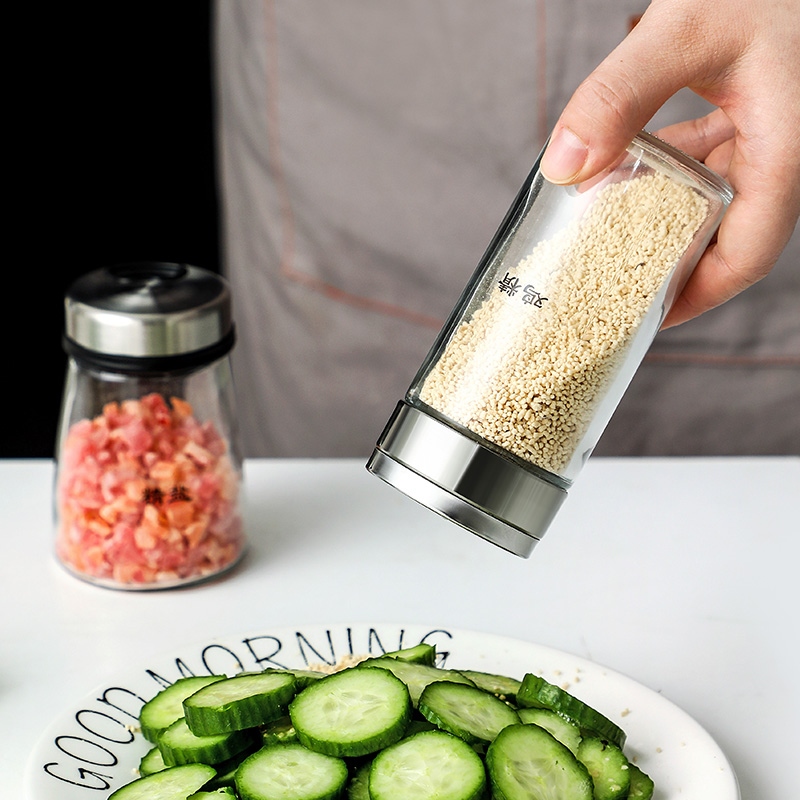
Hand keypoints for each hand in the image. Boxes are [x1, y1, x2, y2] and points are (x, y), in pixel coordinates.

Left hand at [540, 0, 799, 326]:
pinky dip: (674, 171)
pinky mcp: (754, 110)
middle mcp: (782, 153)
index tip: (649, 319)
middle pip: (729, 237)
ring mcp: (770, 133)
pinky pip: (714, 159)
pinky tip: (637, 168)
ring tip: (615, 238)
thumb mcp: (687, 27)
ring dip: (668, 218)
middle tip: (619, 287)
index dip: (698, 297)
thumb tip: (564, 167)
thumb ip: (620, 95)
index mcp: (785, 152)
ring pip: (718, 199)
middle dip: (675, 265)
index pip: (747, 257)